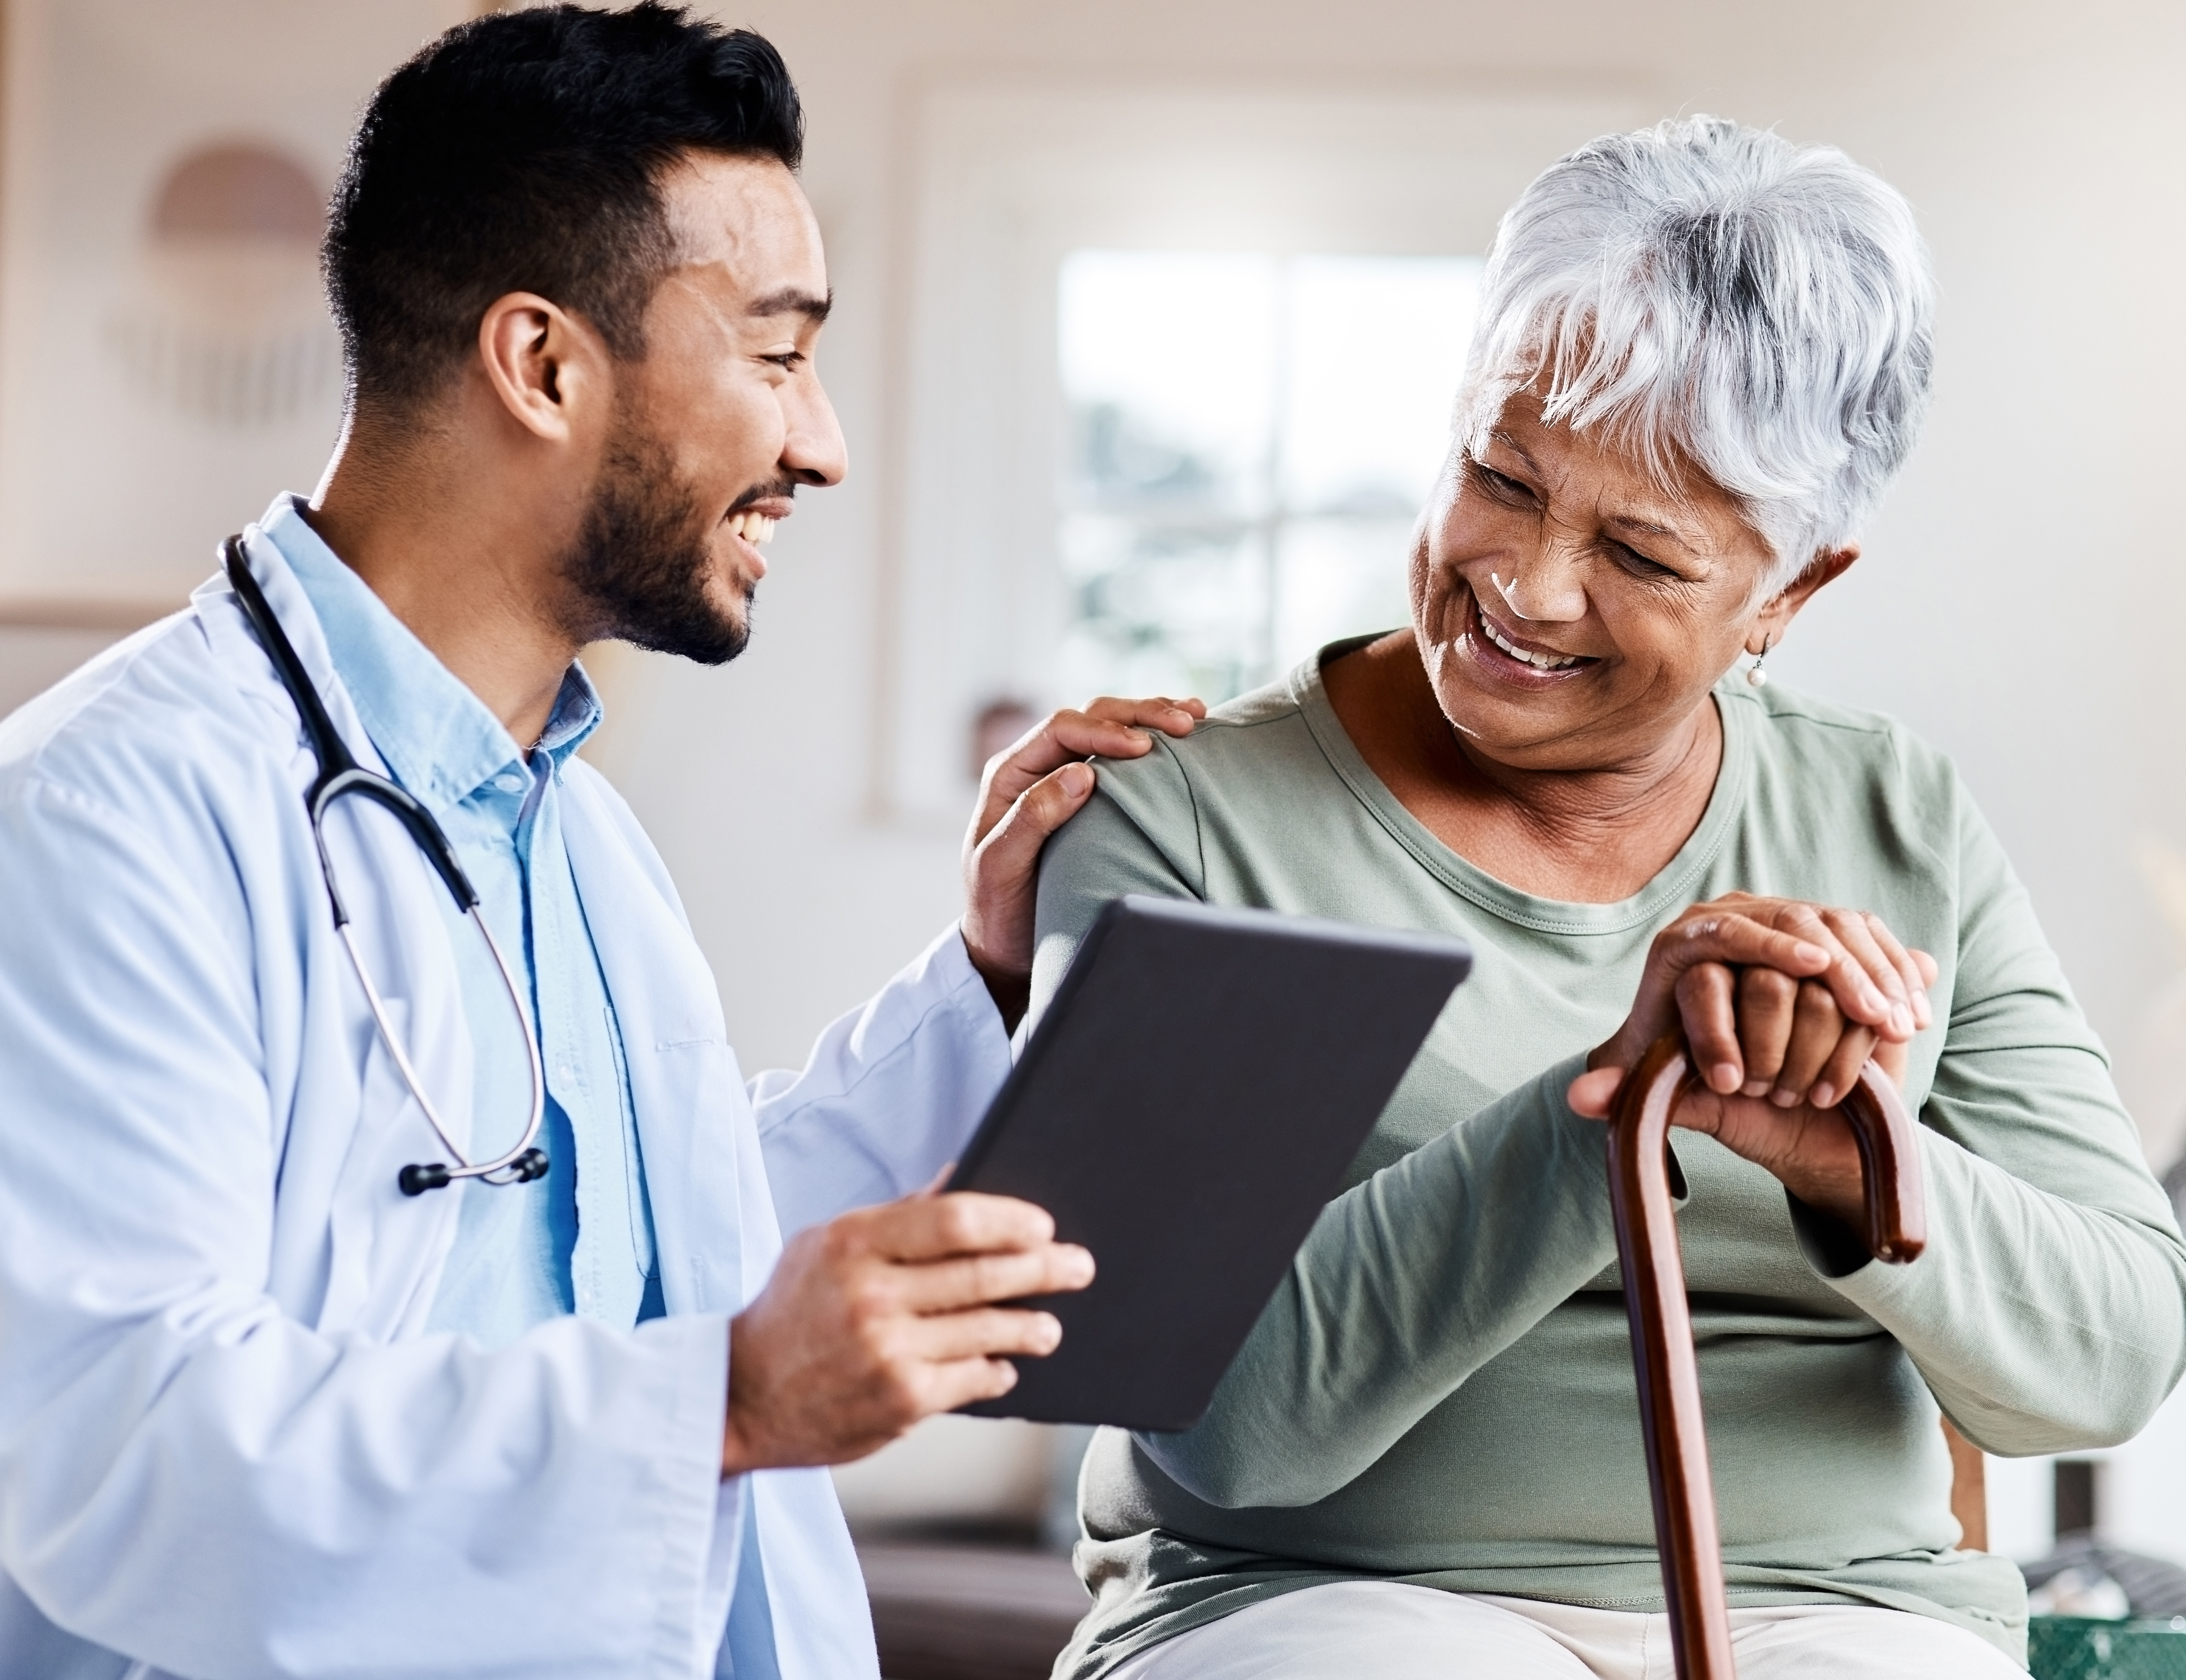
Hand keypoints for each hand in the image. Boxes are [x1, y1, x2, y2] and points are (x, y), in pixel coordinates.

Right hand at [720, 1189, 1094, 1475]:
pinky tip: (1005, 1367)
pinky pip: (972, 1379)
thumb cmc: (791, 1312)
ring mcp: (888, 1350)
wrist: (739, 1396)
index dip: (1010, 1220)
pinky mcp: (901, 1401)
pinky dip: (996, 1371)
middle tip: (1079, 1265)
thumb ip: (895, 1216)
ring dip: (1031, 1325)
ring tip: (1049, 1324)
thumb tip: (958, 1178)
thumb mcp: (825, 1245)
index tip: (1042, 1226)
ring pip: (988, 1330)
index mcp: (853, 1242)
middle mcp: (872, 1294)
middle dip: (1044, 1268)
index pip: (954, 1220)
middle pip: (983, 1272)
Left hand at [960, 696, 1203, 1028]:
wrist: (1002, 943)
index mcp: (1010, 773)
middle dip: (1139, 715)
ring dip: (1151, 718)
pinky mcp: (1087, 796)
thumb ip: (1032, 817)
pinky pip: (1120, 758)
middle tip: (1186, 723)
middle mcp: (1036, 766)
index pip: (1060, 730)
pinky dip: (1152, 742)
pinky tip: (1184, 741)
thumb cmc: (997, 908)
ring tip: (1195, 716)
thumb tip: (1081, 773)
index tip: (1144, 747)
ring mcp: (1062, 778)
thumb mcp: (1001, 866)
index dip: (1104, 731)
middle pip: (1090, 717)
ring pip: (1109, 728)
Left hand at [1566, 894, 1937, 1223]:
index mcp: (1683, 946)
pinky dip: (1894, 975)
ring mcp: (1788, 920)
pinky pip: (1871, 939)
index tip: (1808, 969)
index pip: (1720, 933)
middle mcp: (1733, 919)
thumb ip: (1626, 1092)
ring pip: (1838, 927)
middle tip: (1865, 1011)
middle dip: (1835, 969)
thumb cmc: (1701, 1082)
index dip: (1766, 948)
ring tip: (1892, 1023)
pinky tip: (1910, 1017)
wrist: (1752, 1076)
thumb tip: (1580, 1099)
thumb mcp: (1665, 1089)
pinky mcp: (1835, 934)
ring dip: (1872, 976)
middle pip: (1790, 922)